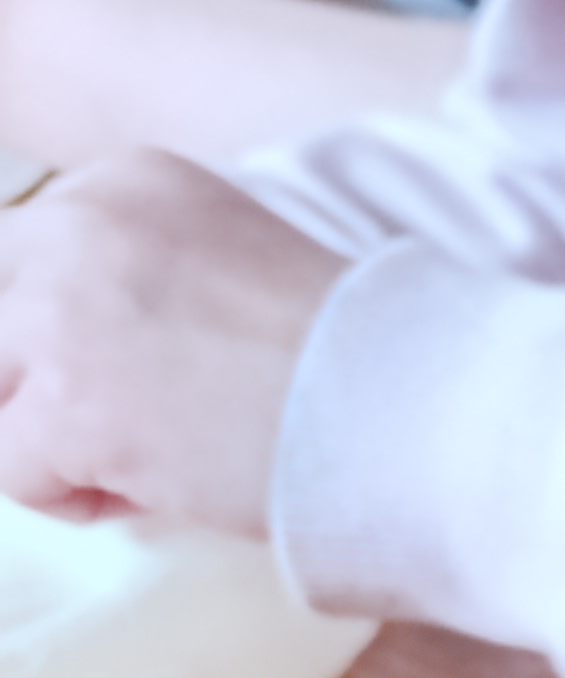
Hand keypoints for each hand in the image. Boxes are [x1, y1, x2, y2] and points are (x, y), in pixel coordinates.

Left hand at [0, 148, 345, 536]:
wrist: (410, 401)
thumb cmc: (356, 351)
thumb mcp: (239, 258)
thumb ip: (151, 272)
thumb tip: (99, 347)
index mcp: (126, 181)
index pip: (26, 254)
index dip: (62, 327)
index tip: (126, 368)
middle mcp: (77, 228)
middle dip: (37, 377)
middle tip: (121, 418)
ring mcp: (60, 316)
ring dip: (50, 433)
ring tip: (139, 458)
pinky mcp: (65, 409)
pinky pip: (10, 469)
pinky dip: (71, 496)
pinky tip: (151, 492)